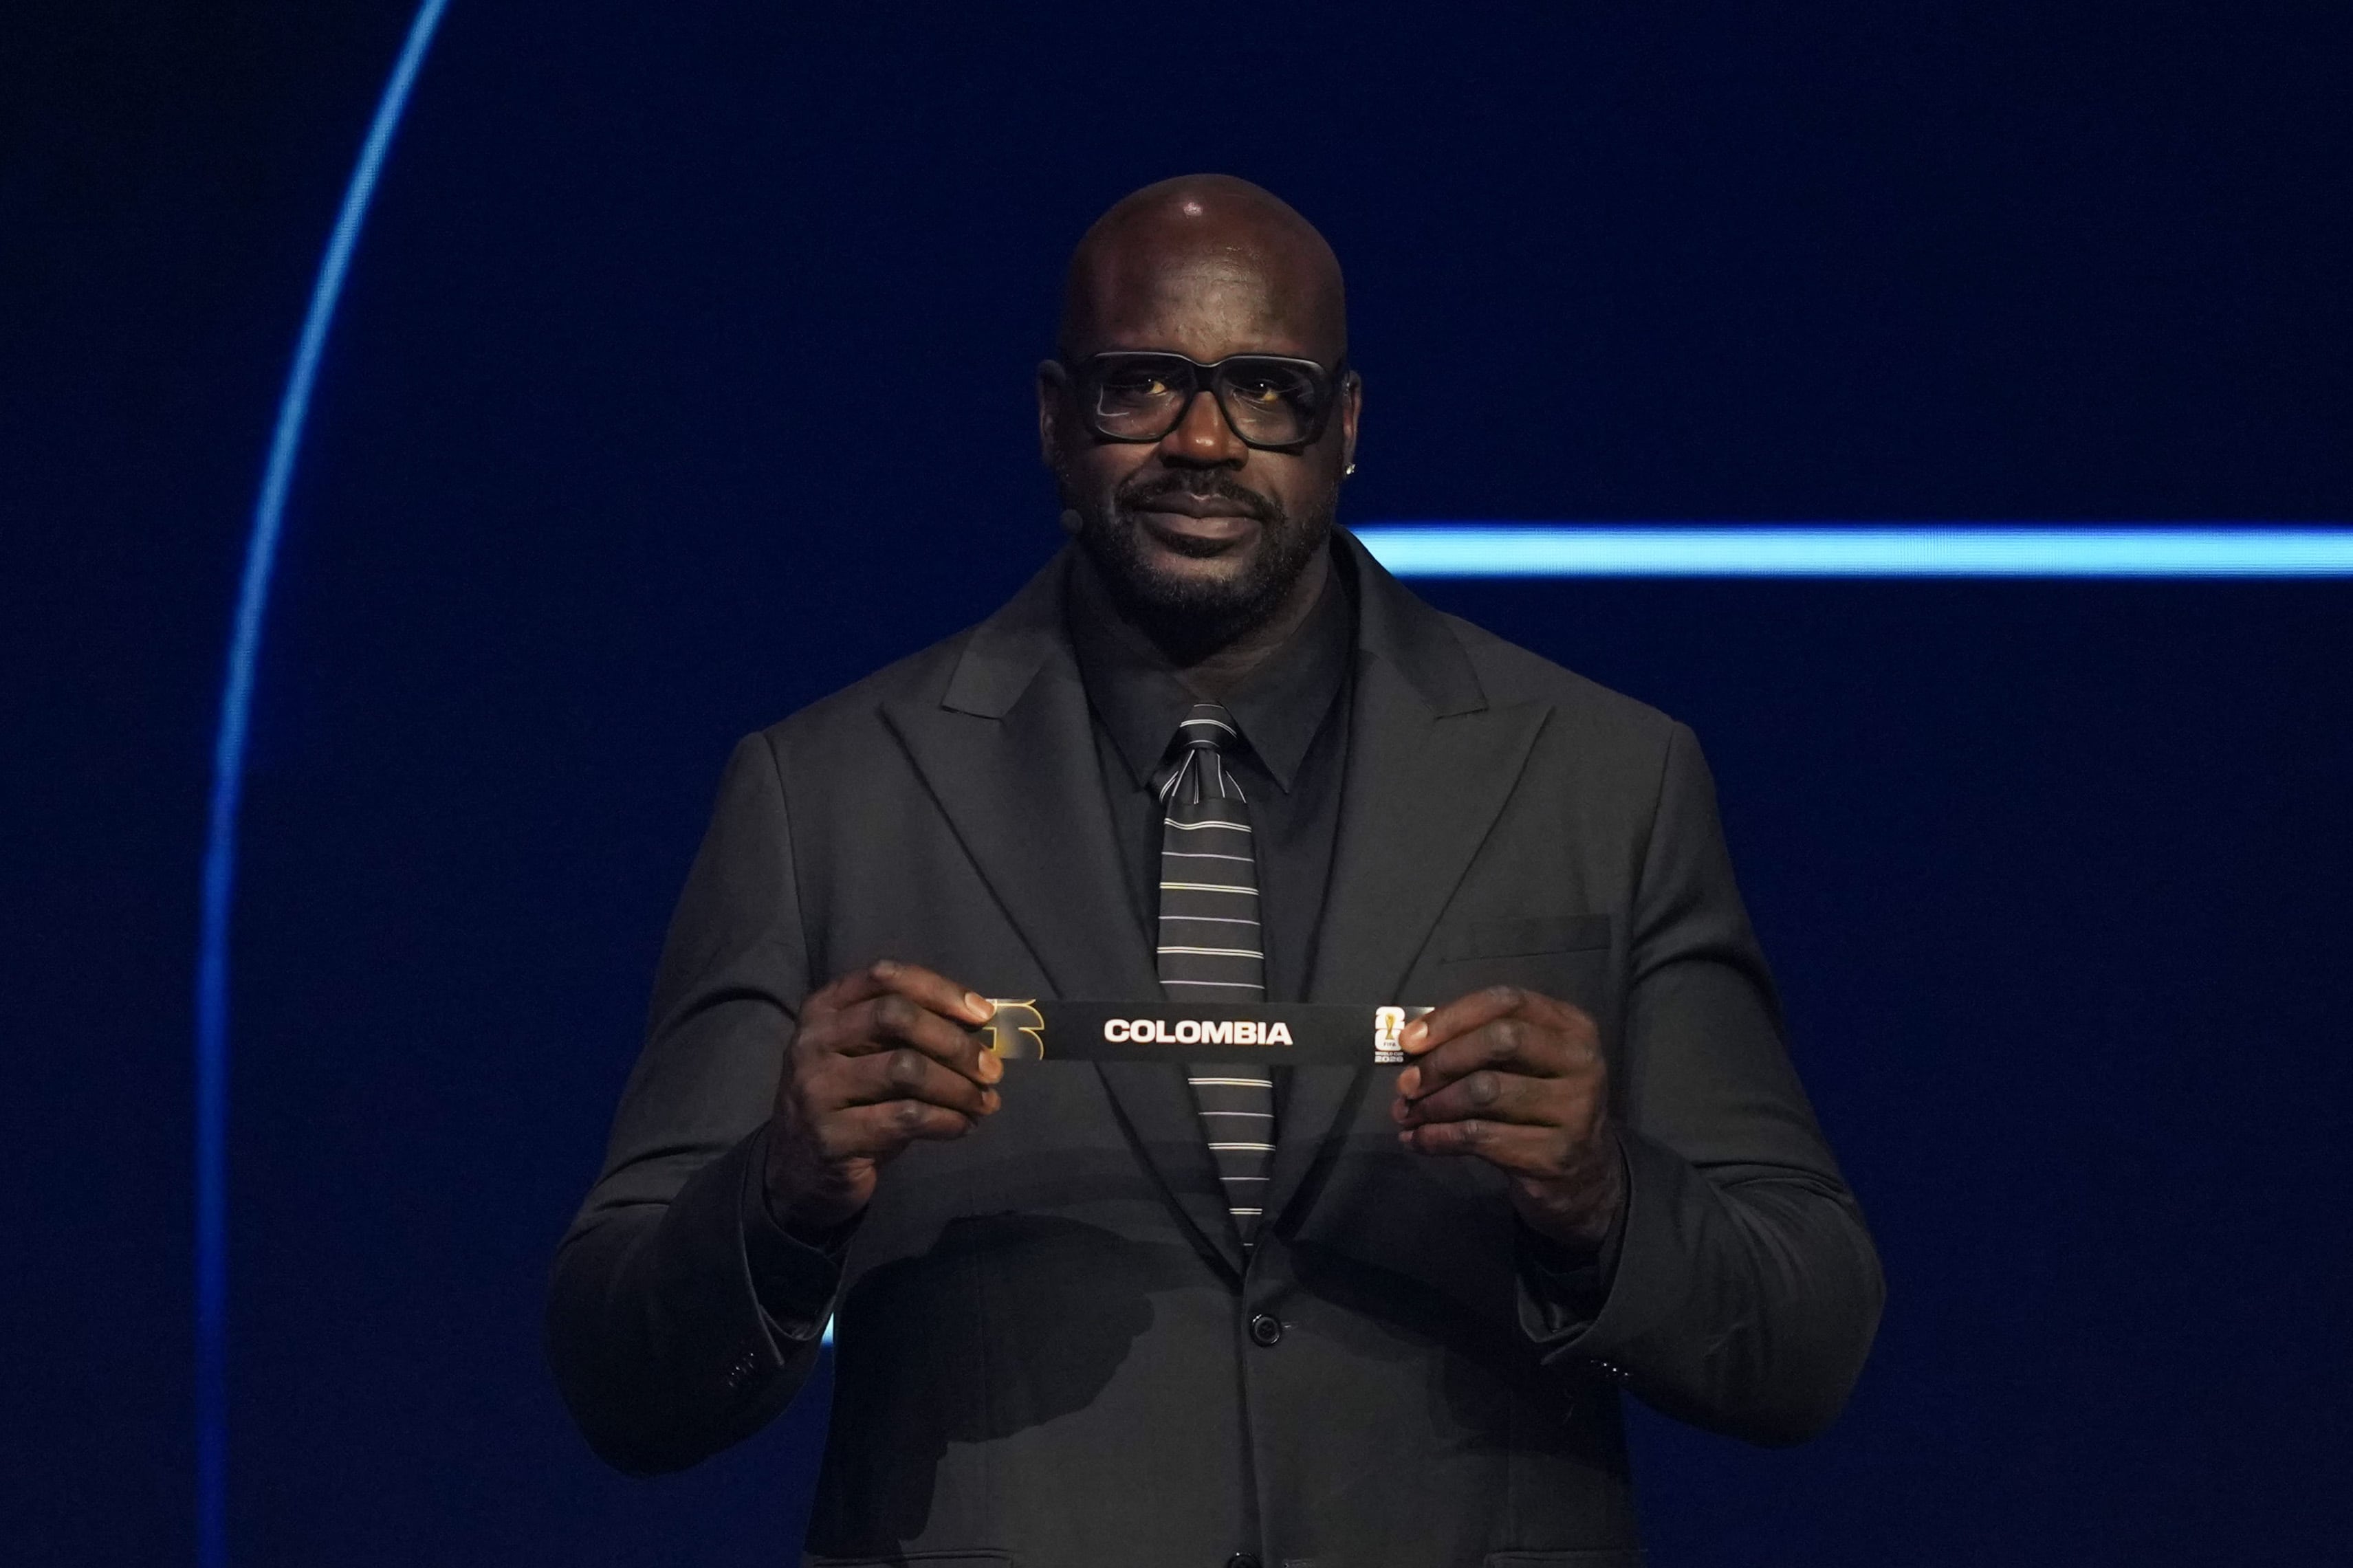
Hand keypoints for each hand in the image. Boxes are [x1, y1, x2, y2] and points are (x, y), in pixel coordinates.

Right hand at [763, 959, 1001, 1234]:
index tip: (984, 1014)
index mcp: (823, 1009)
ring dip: (958, 1087)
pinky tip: (963, 1126)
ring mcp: (817, 1089)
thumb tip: (982, 1025)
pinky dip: (947, 1120)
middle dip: (955, 1041)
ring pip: (905, 1069)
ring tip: (985, 1103)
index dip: (941, 990)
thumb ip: (907, 1033)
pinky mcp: (832, 1136)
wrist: (799, 1170)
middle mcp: (813, 1041)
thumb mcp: (866, 1055)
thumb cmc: (849, 1102)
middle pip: (896, 1017)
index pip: (885, 977)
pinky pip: (906, 1118)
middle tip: (992, 1068)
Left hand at [1390, 984, 1624, 1248]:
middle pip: (1500, 1040)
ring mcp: (1575, 1109)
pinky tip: (1418, 1140)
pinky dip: (1438, 1137)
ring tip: (1406, 1115)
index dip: (1451, 1017)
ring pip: (1485, 1092)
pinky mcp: (1556, 1153)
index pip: (1506, 1002)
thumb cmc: (1537, 1104)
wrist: (1583, 1174)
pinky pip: (1481, 1137)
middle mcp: (1581, 1061)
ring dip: (1433, 1105)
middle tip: (1405, 1084)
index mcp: (1572, 1026)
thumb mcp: (1522, 1064)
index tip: (1408, 1041)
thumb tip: (1409, 1045)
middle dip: (1442, 1061)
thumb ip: (1478, 1043)